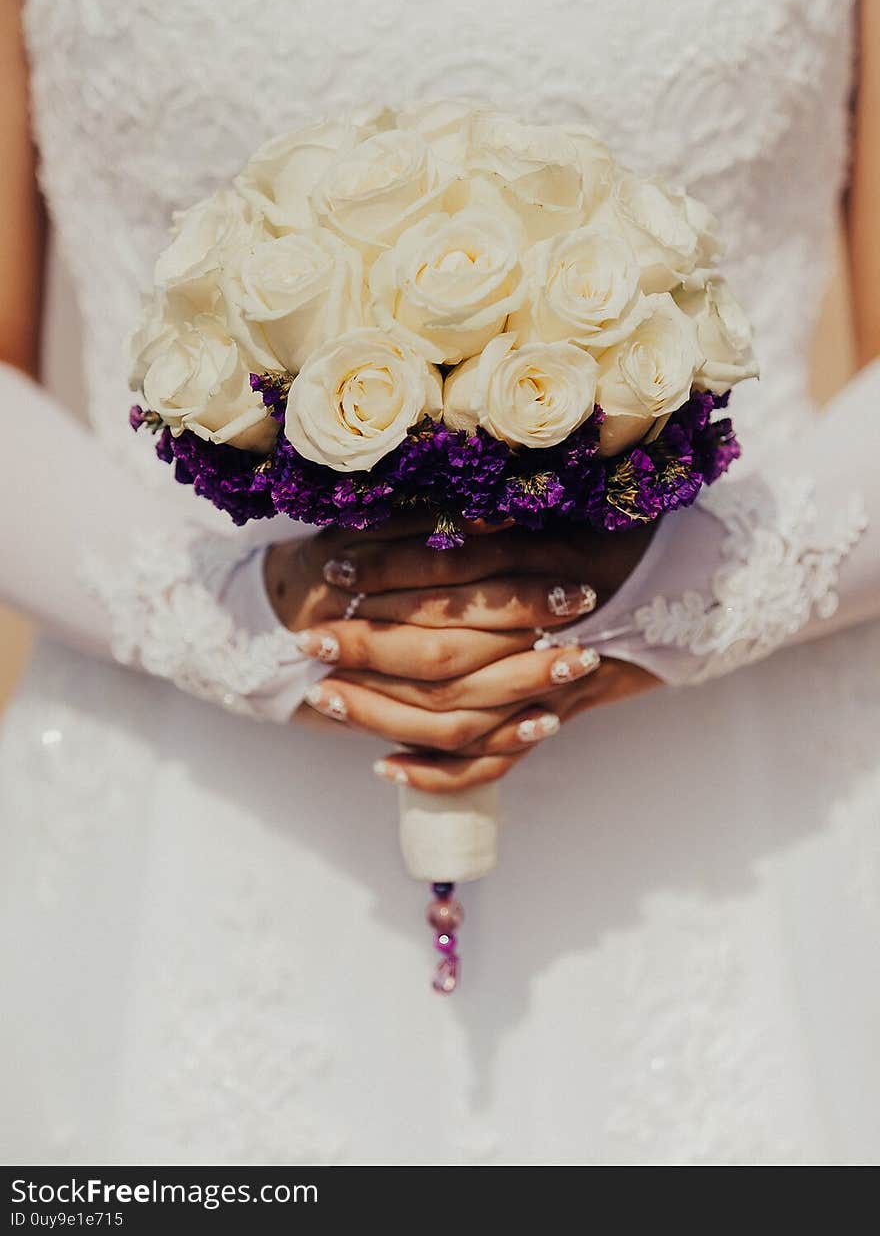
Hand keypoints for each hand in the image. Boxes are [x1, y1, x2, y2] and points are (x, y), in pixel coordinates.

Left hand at [293, 521, 658, 786]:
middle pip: (440, 650)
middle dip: (368, 645)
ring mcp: (552, 685)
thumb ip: (495, 514)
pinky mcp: (558, 718)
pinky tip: (385, 768)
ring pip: (456, 712)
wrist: (697, 586)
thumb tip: (426, 507)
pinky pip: (494, 759)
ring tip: (326, 697)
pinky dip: (438, 771)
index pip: (446, 575)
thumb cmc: (624, 537)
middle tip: (312, 639)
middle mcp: (545, 632)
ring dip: (384, 709)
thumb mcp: (562, 508)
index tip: (331, 570)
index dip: (384, 573)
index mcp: (544, 568)